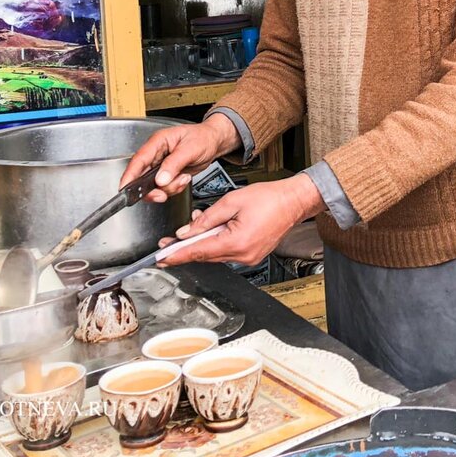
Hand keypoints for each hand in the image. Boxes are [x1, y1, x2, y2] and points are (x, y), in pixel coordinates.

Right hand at [120, 115, 240, 201]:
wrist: (214, 142)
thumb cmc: (203, 137)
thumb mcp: (190, 148)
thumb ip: (174, 164)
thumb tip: (160, 179)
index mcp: (157, 142)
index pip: (138, 160)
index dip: (129, 176)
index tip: (124, 189)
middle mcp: (156, 154)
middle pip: (142, 177)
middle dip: (153, 189)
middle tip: (163, 194)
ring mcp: (161, 165)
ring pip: (154, 186)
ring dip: (169, 188)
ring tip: (183, 177)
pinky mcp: (168, 174)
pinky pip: (165, 188)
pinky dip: (175, 188)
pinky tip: (184, 178)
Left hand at [156, 173, 326, 267]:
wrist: (294, 201)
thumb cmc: (269, 198)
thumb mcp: (231, 201)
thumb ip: (206, 218)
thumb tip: (187, 232)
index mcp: (236, 242)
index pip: (198, 251)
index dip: (177, 255)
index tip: (161, 258)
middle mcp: (243, 255)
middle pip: (205, 255)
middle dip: (186, 248)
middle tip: (168, 242)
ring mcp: (249, 258)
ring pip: (216, 254)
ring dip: (203, 243)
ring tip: (198, 226)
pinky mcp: (252, 255)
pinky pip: (227, 253)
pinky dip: (217, 243)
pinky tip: (214, 231)